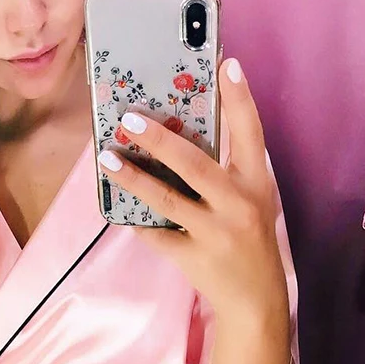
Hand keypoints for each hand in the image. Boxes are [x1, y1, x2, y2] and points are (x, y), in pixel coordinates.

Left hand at [99, 58, 289, 330]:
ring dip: (133, 177)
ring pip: (167, 199)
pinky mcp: (193, 257)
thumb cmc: (250, 240)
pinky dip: (135, 220)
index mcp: (258, 183)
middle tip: (128, 118)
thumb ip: (228, 170)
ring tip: (106, 158)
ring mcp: (215, 232)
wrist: (256, 301)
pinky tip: (116, 206)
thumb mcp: (252, 200)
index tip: (224, 63)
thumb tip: (180, 132)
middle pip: (195, 164)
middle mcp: (239, 204)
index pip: (251, 132)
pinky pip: (156, 234)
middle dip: (159, 140)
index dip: (239, 97)